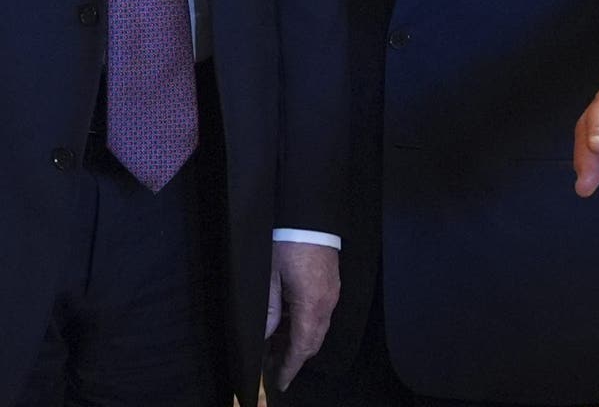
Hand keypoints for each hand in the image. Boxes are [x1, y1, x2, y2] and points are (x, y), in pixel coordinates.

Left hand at [264, 241, 338, 390]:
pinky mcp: (330, 284)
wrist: (309, 215)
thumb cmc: (287, 241)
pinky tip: (286, 323)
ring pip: (316, 328)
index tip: (280, 382)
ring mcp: (331, 293)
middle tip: (271, 365)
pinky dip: (303, 325)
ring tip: (274, 345)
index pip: (302, 347)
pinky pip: (319, 314)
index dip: (290, 367)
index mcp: (312, 305)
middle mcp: (327, 303)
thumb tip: (267, 335)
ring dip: (297, 340)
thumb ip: (270, 309)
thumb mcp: (269, 276)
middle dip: (293, 357)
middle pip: (313, 341)